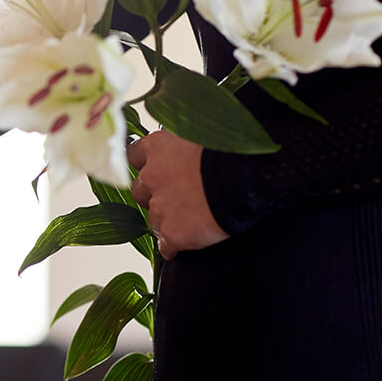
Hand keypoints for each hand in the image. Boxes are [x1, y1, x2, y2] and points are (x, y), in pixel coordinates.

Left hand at [127, 130, 227, 259]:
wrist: (247, 177)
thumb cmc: (233, 150)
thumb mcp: (203, 134)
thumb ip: (186, 143)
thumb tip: (190, 148)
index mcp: (158, 147)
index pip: (133, 155)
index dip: (145, 165)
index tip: (155, 169)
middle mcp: (152, 177)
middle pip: (139, 191)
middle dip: (154, 195)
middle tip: (178, 197)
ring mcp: (159, 207)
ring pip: (152, 220)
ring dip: (166, 221)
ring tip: (190, 221)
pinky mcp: (172, 234)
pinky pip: (166, 246)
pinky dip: (174, 246)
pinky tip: (189, 242)